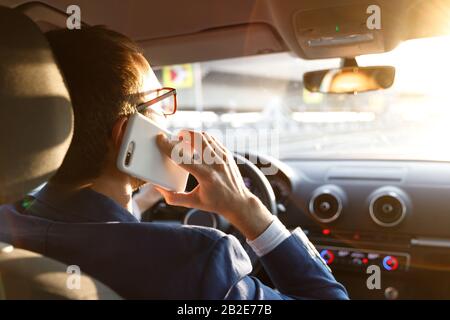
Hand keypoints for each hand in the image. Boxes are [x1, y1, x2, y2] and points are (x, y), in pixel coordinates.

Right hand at [156, 130, 272, 239]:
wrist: (239, 202)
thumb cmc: (216, 203)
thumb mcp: (193, 202)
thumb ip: (174, 197)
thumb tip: (160, 188)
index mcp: (206, 176)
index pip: (183, 158)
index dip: (169, 147)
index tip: (161, 140)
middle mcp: (216, 164)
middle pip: (197, 139)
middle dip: (184, 134)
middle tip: (176, 138)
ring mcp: (223, 158)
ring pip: (206, 137)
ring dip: (193, 135)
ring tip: (185, 140)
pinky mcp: (227, 155)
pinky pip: (213, 140)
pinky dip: (203, 138)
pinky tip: (197, 144)